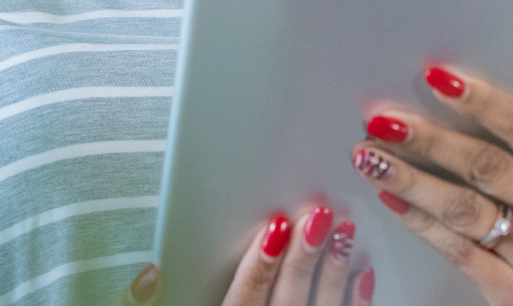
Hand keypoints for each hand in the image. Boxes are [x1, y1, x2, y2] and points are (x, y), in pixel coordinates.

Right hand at [119, 202, 374, 305]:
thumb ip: (155, 303)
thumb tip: (149, 274)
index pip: (244, 305)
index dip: (259, 268)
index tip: (274, 229)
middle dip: (303, 260)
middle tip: (316, 217)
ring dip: (335, 274)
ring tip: (343, 230)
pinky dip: (357, 301)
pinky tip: (363, 272)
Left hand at [347, 54, 512, 305]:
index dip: (481, 100)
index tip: (434, 76)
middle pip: (487, 167)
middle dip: (430, 139)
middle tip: (383, 119)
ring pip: (464, 210)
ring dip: (410, 180)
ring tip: (370, 157)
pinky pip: (456, 250)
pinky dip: (420, 221)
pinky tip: (391, 199)